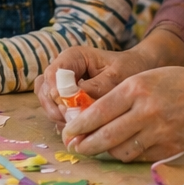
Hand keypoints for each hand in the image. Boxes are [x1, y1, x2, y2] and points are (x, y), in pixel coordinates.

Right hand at [34, 45, 151, 124]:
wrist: (138, 70)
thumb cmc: (130, 69)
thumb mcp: (117, 77)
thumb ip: (96, 88)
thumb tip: (74, 102)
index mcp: (74, 57)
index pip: (53, 73)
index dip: (56, 92)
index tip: (67, 109)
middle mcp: (63, 68)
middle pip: (45, 88)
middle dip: (55, 107)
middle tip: (71, 122)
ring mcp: (62, 83)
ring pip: (47, 101)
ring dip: (57, 115)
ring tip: (76, 126)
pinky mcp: (65, 96)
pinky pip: (55, 108)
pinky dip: (62, 119)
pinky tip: (77, 127)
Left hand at [60, 65, 183, 161]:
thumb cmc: (172, 83)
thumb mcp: (142, 78)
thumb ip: (117, 95)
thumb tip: (87, 117)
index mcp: (136, 89)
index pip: (99, 112)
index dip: (79, 125)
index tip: (67, 131)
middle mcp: (147, 111)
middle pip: (106, 136)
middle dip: (85, 144)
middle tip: (75, 146)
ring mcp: (160, 132)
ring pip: (121, 151)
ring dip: (105, 152)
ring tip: (97, 147)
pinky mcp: (170, 148)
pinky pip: (139, 157)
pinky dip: (126, 154)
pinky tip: (120, 148)